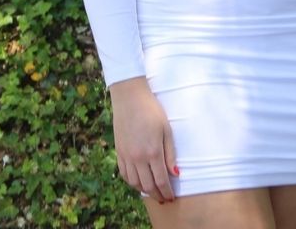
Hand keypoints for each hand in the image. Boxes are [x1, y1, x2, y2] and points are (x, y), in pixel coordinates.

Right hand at [109, 77, 177, 202]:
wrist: (130, 98)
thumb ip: (170, 154)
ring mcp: (127, 156)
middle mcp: (138, 158)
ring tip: (152, 191)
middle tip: (164, 198)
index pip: (161, 180)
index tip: (171, 197)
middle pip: (148, 186)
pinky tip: (138, 181)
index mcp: (153, 152)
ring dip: (144, 190)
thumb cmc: (152, 110)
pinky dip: (132, 182)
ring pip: (135, 183)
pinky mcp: (119, 152)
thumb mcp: (166, 129)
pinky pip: (124, 174)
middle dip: (157, 194)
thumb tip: (175, 174)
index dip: (167, 192)